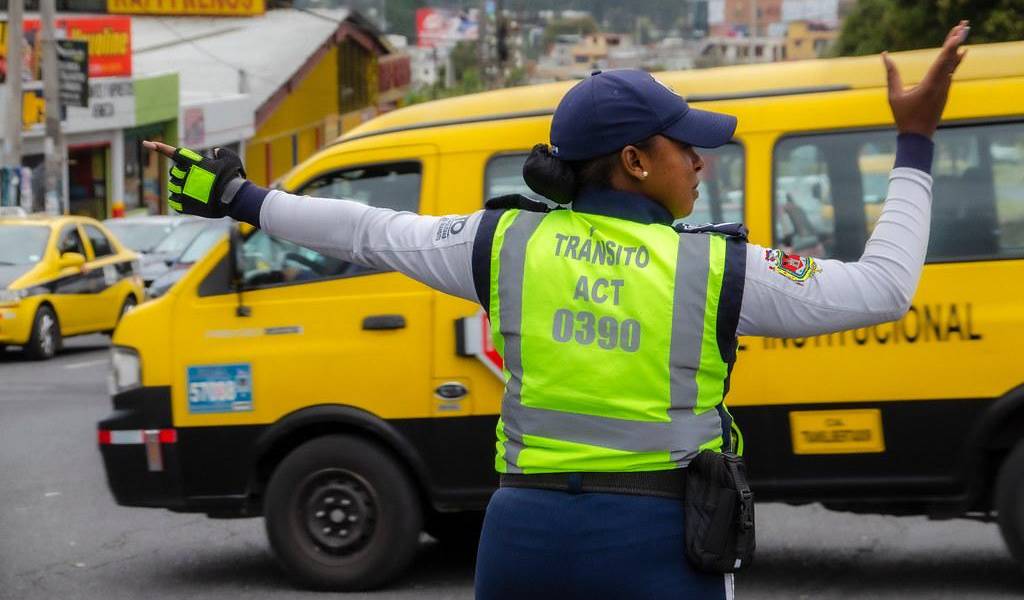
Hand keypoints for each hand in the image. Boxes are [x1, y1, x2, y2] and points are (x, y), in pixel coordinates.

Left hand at [143, 141, 246, 216]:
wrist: (233, 199)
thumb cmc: (232, 178)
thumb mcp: (231, 159)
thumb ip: (221, 153)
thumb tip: (215, 152)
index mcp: (193, 163)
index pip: (173, 152)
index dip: (159, 147)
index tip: (146, 143)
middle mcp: (185, 175)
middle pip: (174, 173)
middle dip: (182, 175)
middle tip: (198, 180)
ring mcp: (184, 190)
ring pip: (173, 187)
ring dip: (181, 188)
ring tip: (197, 192)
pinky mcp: (185, 205)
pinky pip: (174, 201)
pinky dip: (179, 201)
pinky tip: (190, 202)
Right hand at [883, 21, 968, 137]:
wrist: (918, 136)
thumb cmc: (903, 117)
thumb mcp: (893, 96)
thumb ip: (891, 74)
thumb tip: (884, 55)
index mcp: (929, 85)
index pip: (942, 61)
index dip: (950, 45)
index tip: (957, 33)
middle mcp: (941, 85)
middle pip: (951, 58)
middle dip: (956, 40)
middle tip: (963, 24)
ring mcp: (945, 88)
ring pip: (953, 64)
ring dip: (956, 48)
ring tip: (962, 33)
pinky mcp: (945, 92)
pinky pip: (952, 71)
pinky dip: (955, 59)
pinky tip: (961, 52)